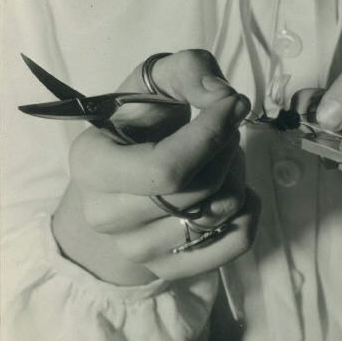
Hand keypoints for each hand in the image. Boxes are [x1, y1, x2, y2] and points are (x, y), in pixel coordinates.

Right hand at [52, 50, 259, 283]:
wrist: (116, 185)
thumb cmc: (137, 129)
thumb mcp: (150, 84)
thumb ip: (186, 71)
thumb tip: (223, 96)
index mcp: (92, 166)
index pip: (166, 168)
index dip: (212, 135)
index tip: (235, 105)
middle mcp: (106, 216)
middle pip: (199, 191)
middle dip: (227, 151)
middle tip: (228, 131)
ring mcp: (137, 250)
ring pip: (220, 215)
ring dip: (238, 177)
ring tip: (225, 158)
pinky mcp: (169, 269)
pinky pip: (235, 244)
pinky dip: (249, 212)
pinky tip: (235, 190)